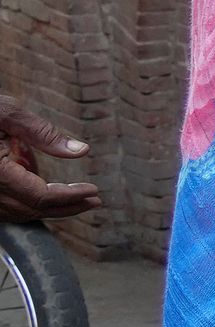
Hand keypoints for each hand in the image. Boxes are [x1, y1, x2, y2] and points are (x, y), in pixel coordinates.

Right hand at [0, 99, 97, 223]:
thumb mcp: (6, 112)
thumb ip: (43, 133)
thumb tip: (81, 151)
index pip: (39, 195)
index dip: (70, 197)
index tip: (94, 192)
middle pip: (31, 209)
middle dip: (66, 207)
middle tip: (94, 201)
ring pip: (16, 214)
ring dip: (48, 210)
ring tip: (77, 200)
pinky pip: (2, 209)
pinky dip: (26, 206)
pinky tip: (46, 198)